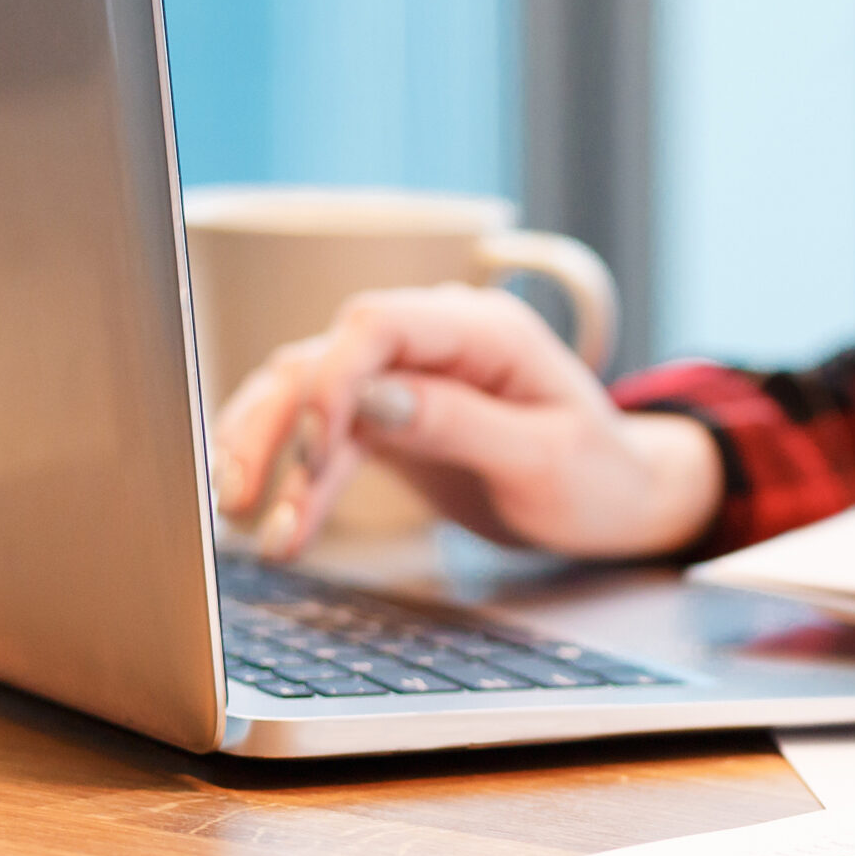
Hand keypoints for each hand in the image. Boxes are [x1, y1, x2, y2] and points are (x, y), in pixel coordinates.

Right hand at [209, 284, 722, 562]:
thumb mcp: (543, 459)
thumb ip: (459, 423)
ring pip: (310, 395)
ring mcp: (411, 377)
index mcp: (484, 331)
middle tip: (239, 493)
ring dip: (269, 452)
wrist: (618, 503)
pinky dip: (299, 483)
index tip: (314, 449)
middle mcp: (438, 341)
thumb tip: (372, 400)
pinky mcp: (393, 419)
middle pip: (326, 357)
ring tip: (237, 517)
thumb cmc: (599, 478)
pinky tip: (282, 532)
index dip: (332, 378)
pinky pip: (328, 438)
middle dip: (275, 422)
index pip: (378, 323)